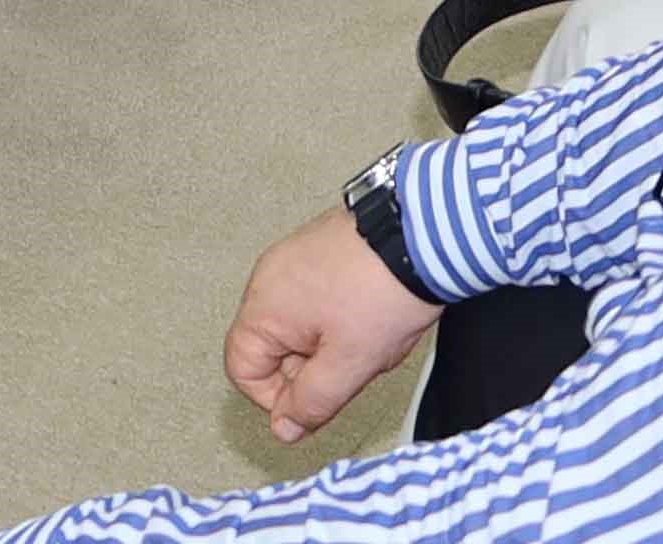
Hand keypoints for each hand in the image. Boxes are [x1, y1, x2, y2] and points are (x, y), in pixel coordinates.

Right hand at [226, 203, 444, 442]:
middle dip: (311, 367)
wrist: (421, 235)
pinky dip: (340, 315)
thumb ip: (311, 402)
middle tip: (351, 363)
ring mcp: (294, 258)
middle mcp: (270, 276)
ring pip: (299, 325)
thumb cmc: (383, 289)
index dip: (275, 397)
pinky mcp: (318, 249)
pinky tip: (372, 313)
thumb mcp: (349, 364)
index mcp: (264, 306)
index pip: (242, 369)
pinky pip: (316, 299)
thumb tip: (284, 426)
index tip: (313, 401)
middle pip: (272, 347)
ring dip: (329, 343)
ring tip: (367, 334)